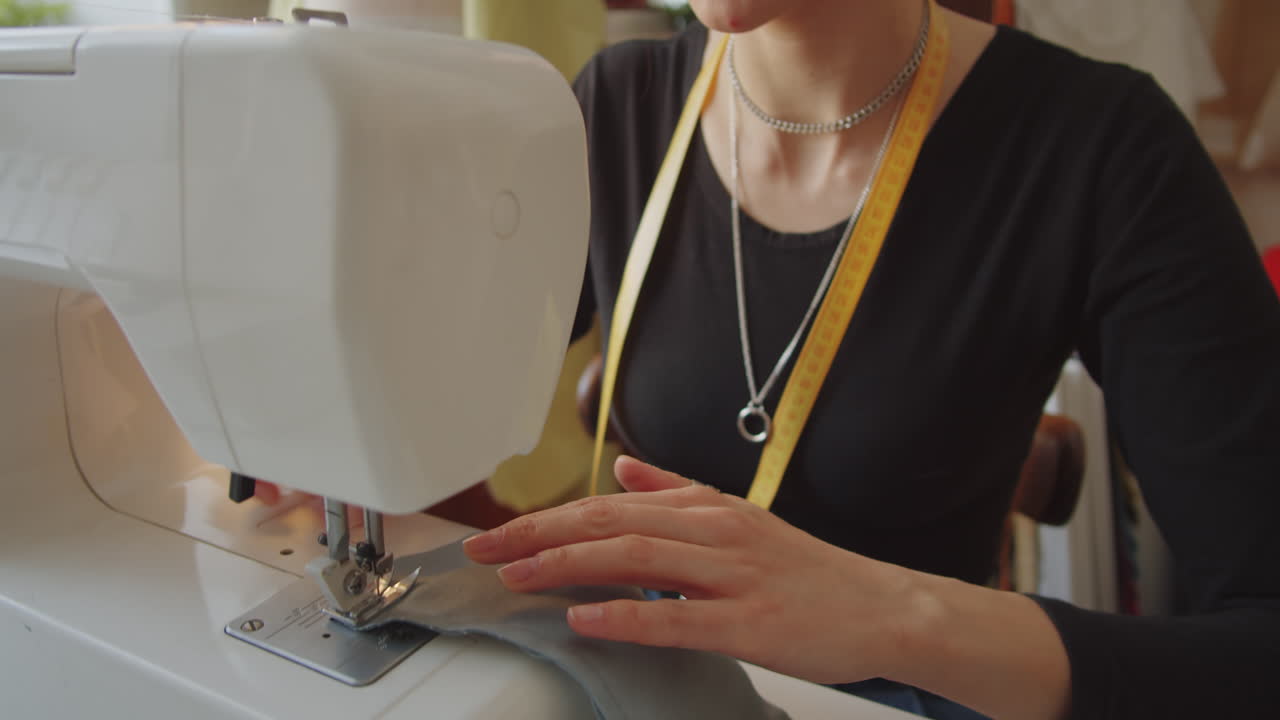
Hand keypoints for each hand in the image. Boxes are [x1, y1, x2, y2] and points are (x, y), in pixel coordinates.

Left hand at [462, 456, 926, 684]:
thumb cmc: (810, 572)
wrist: (884, 608)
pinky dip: (626, 614)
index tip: (500, 533)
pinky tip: (585, 617)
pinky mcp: (750, 621)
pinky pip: (678, 616)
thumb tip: (624, 470)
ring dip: (568, 565)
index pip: (610, 507)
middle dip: (540, 534)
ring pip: (636, 560)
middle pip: (611, 524)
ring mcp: (733, 575)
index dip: (549, 517)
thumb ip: (678, 492)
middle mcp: (714, 532)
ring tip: (517, 575)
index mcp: (707, 509)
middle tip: (485, 551)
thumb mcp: (741, 518)